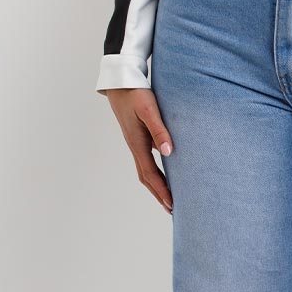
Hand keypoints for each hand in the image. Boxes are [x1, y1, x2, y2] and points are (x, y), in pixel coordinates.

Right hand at [102, 88, 174, 212]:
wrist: (119, 81)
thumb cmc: (135, 93)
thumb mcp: (149, 109)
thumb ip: (159, 130)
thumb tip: (169, 152)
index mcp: (137, 143)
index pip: (151, 174)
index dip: (162, 190)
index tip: (172, 205)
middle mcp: (135, 146)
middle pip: (146, 177)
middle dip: (158, 194)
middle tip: (172, 210)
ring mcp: (135, 142)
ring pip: (145, 170)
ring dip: (156, 186)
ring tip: (168, 198)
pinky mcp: (137, 137)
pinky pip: (146, 161)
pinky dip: (155, 173)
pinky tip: (164, 174)